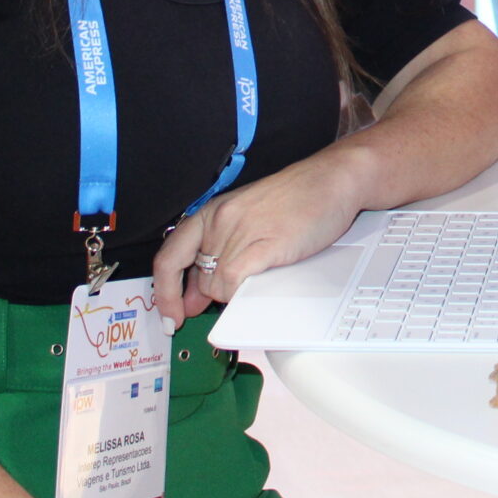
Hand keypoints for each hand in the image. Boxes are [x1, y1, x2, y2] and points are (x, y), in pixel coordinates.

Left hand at [153, 148, 376, 329]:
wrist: (333, 180)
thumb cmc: (297, 198)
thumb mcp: (247, 220)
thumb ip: (220, 253)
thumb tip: (198, 294)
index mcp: (212, 212)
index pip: (168, 258)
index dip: (164, 294)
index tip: (169, 317)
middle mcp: (220, 220)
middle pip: (198, 279)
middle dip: (211, 296)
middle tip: (229, 298)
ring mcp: (240, 231)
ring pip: (216, 286)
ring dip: (233, 294)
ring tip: (259, 277)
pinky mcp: (264, 244)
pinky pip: (233, 283)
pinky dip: (239, 294)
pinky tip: (256, 285)